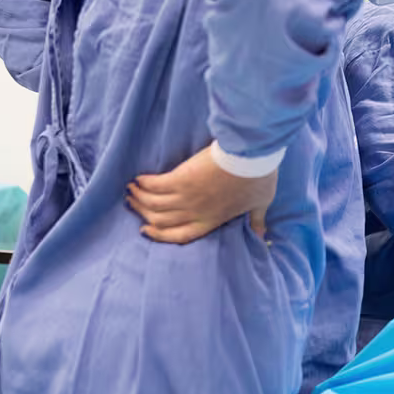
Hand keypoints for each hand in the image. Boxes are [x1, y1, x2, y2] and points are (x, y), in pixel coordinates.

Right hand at [128, 144, 275, 244]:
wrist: (252, 157)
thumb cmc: (259, 179)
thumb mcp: (260, 204)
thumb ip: (256, 221)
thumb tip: (263, 237)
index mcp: (211, 221)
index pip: (179, 235)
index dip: (160, 235)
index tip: (146, 230)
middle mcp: (194, 212)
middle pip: (161, 219)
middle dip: (144, 213)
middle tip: (134, 204)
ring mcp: (186, 196)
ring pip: (154, 203)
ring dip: (139, 198)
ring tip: (131, 191)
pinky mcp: (180, 178)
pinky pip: (155, 185)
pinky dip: (144, 183)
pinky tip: (138, 179)